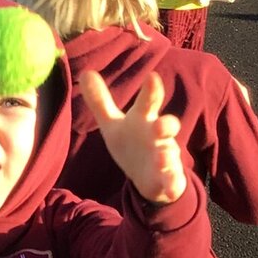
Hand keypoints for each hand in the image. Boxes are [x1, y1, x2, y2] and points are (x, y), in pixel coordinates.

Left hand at [78, 71, 186, 204]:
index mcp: (144, 119)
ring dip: (167, 155)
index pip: (149, 102)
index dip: (151, 90)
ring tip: (161, 155)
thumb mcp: (112, 124)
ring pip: (170, 154)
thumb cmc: (130, 143)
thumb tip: (85, 72)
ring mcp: (167, 156)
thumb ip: (100, 101)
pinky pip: (173, 180)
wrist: (148, 176)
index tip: (152, 77)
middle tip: (158, 125)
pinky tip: (168, 184)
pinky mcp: (169, 178)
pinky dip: (171, 181)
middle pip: (167, 126)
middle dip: (166, 124)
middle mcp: (159, 136)